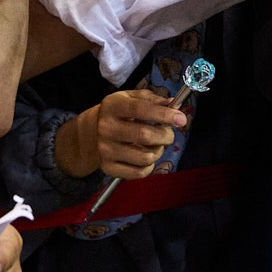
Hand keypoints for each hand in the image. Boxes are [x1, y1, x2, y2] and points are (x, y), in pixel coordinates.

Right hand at [56, 87, 188, 179]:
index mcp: (112, 106)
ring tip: (156, 145)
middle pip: (145, 135)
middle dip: (166, 135)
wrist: (89, 133)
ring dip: (159, 151)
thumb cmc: (117, 113)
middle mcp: (106, 128)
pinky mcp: (108, 168)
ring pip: (146, 157)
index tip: (181, 119)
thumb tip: (173, 104)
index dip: (164, 114)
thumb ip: (151, 99)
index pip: (140, 109)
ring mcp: (106, 150)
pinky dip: (150, 166)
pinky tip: (146, 157)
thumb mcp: (129, 98)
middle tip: (168, 133)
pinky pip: (139, 173)